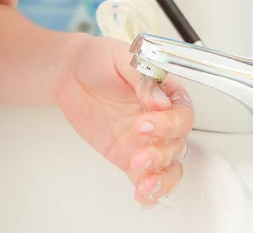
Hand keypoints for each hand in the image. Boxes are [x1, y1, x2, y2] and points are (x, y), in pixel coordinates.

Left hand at [57, 35, 192, 205]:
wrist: (70, 72)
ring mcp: (146, 138)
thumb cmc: (98, 58)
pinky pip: (147, 175)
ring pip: (169, 163)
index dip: (168, 121)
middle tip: (138, 149)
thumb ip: (142, 78)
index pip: (181, 110)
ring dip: (161, 175)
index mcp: (164, 89)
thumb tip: (160, 101)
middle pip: (178, 140)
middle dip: (162, 150)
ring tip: (143, 182)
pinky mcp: (129, 154)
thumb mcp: (120, 58)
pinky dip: (149, 190)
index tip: (144, 121)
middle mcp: (160, 116)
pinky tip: (142, 195)